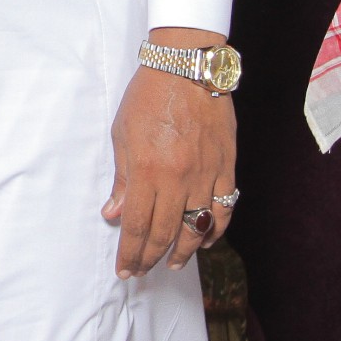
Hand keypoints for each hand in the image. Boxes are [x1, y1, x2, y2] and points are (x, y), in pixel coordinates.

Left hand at [103, 28, 236, 278]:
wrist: (187, 68)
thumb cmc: (148, 96)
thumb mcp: (122, 134)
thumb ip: (122, 178)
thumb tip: (114, 214)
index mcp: (147, 171)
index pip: (137, 225)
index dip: (130, 252)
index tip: (125, 269)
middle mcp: (178, 179)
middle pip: (165, 233)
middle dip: (150, 257)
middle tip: (141, 271)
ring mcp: (205, 176)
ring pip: (196, 228)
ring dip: (183, 251)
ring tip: (171, 263)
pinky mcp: (226, 168)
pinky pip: (223, 210)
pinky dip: (214, 230)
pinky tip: (204, 240)